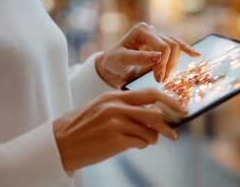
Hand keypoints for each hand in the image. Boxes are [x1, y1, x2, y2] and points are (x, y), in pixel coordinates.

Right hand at [53, 88, 186, 170]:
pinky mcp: (116, 140)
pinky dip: (142, 145)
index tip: (180, 107)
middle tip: (174, 133)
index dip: (168, 100)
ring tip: (149, 141)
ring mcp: (116, 123)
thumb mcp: (101, 108)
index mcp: (114, 96)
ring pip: (151, 130)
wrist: (59, 143)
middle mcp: (117, 107)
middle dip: (169, 123)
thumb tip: (153, 115)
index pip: (149, 93)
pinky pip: (141, 142)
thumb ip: (125, 108)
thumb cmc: (82, 127)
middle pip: (155, 111)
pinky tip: (136, 145)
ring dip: (154, 138)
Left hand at [96, 22, 199, 88]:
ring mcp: (159, 36)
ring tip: (165, 77)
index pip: (162, 46)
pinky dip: (187, 50)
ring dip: (174, 64)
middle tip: (161, 80)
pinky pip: (178, 46)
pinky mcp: (163, 44)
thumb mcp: (122, 60)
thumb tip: (159, 56)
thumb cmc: (114, 62)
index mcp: (142, 30)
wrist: (113, 66)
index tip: (158, 79)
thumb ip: (139, 58)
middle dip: (169, 65)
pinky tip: (196, 55)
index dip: (164, 63)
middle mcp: (152, 30)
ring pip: (177, 47)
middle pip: (172, 46)